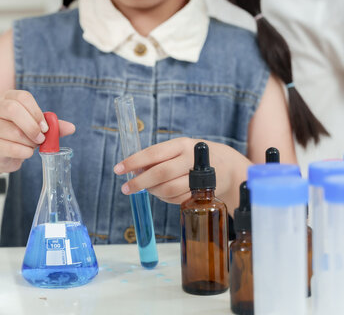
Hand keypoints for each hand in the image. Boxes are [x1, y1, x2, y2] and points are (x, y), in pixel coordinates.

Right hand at [0, 90, 74, 173]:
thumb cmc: (20, 134)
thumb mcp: (36, 126)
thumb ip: (53, 125)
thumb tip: (71, 128)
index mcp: (8, 98)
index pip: (23, 97)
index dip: (37, 112)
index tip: (46, 127)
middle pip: (13, 109)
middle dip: (32, 126)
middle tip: (41, 138)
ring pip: (14, 132)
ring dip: (30, 142)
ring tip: (32, 145)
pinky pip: (11, 148)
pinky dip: (24, 152)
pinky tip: (26, 152)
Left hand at [113, 138, 247, 206]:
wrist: (226, 167)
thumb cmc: (192, 157)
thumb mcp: (176, 150)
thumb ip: (156, 158)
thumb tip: (133, 169)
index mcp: (180, 144)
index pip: (153, 153)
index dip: (134, 161)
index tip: (118, 169)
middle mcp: (191, 158)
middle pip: (161, 173)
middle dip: (140, 182)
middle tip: (126, 188)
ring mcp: (198, 176)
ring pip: (169, 189)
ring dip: (153, 192)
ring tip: (147, 189)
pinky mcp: (202, 192)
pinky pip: (177, 199)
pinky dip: (166, 198)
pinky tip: (163, 193)